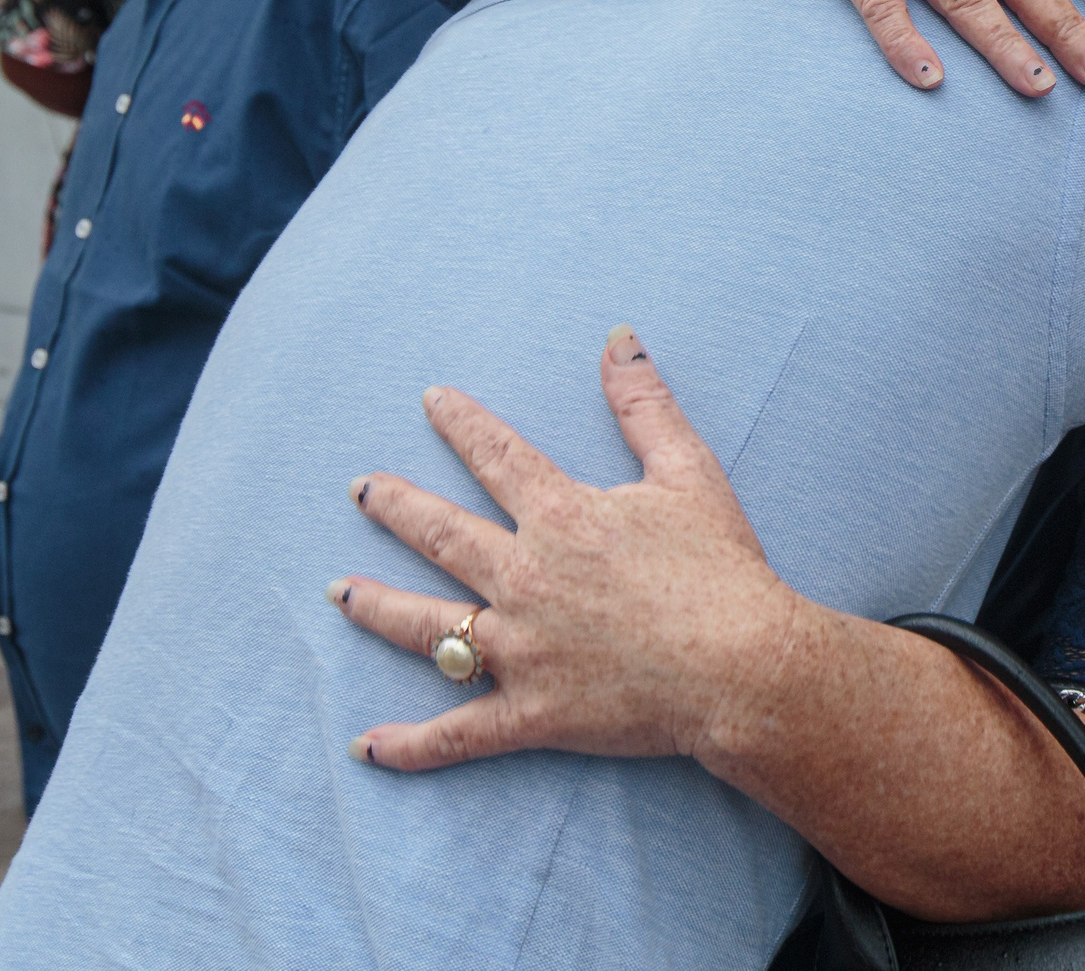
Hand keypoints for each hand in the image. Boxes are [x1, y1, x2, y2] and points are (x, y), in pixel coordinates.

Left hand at [330, 327, 805, 768]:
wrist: (743, 666)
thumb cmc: (721, 570)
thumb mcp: (688, 471)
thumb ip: (645, 403)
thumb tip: (617, 338)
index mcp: (561, 517)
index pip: (495, 456)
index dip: (460, 423)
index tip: (431, 400)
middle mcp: (524, 578)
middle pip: (440, 535)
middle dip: (394, 508)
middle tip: (361, 490)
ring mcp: (520, 650)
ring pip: (428, 627)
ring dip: (377, 607)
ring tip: (340, 592)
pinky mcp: (530, 713)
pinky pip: (456, 732)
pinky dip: (409, 745)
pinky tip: (366, 745)